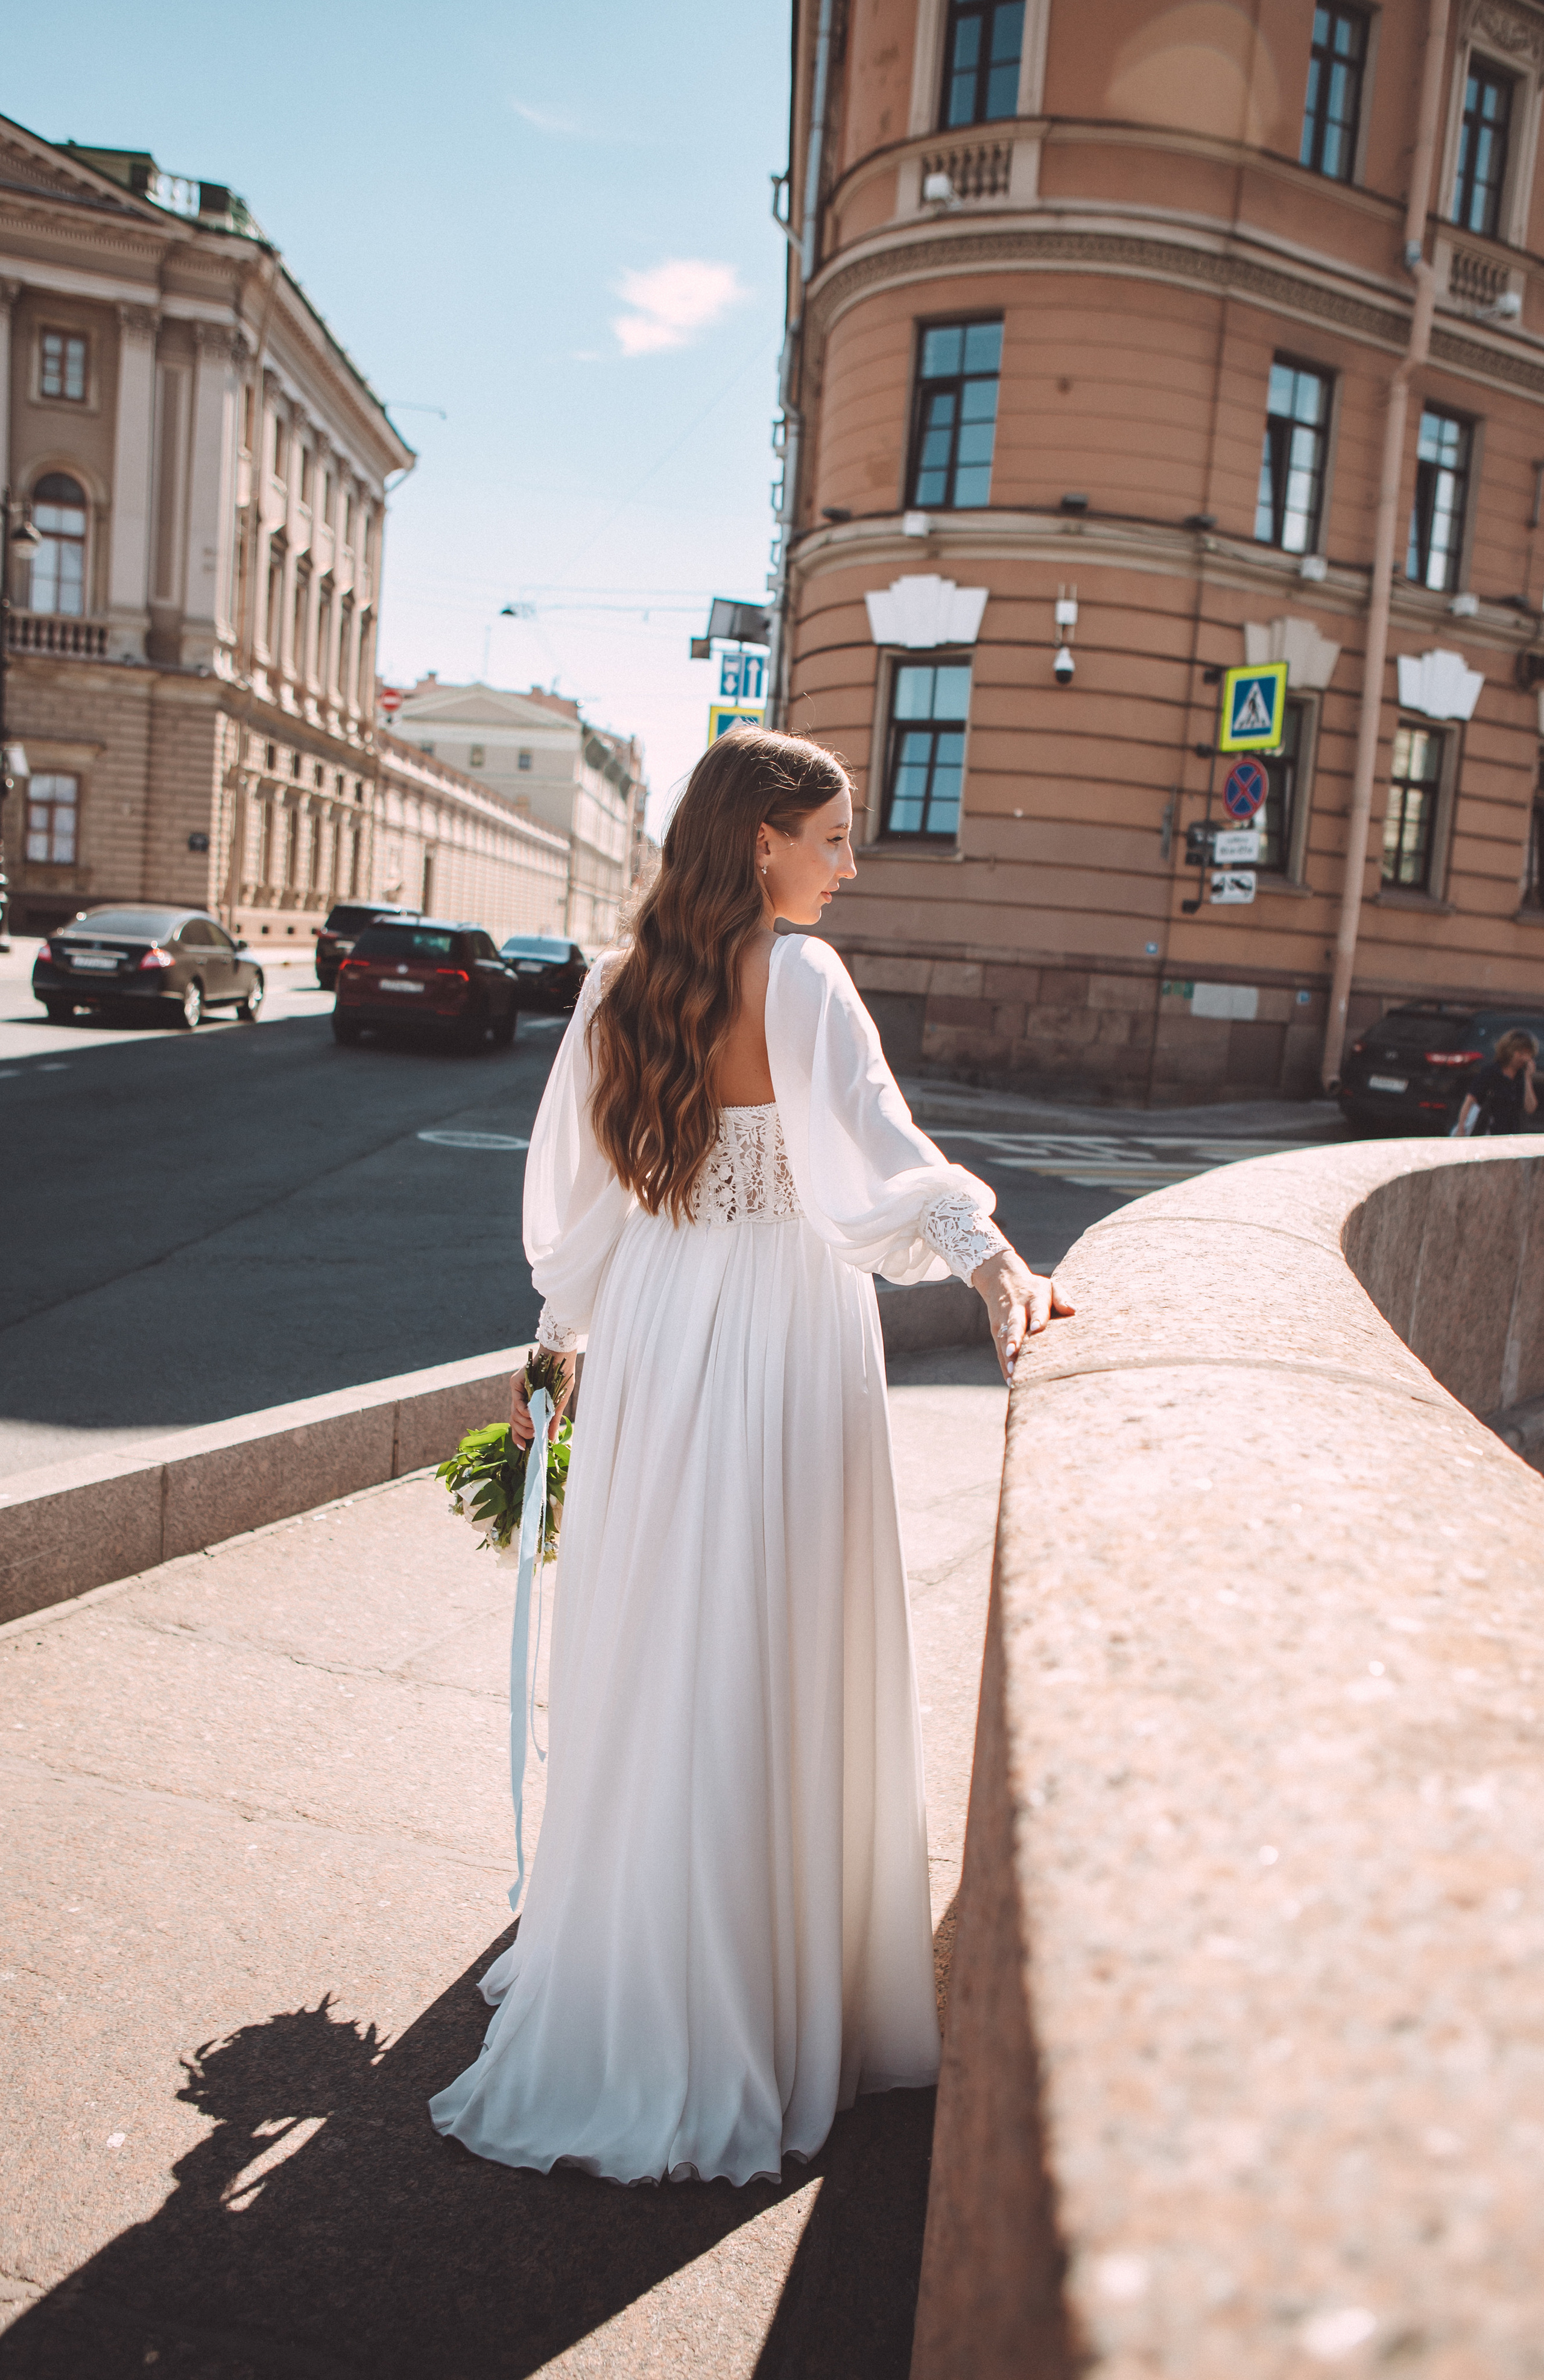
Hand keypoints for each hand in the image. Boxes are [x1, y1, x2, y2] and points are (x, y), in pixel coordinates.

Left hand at [510, 1354, 575, 1445]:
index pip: (519, 1424)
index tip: (523, 1447)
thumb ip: (552, 1421)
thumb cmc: (563, 1377)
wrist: (562, 1357)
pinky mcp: (515, 1384)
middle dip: (523, 1432)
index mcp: (530, 1403)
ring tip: (536, 1424)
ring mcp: (517, 1391)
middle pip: (514, 1422)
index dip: (518, 1436)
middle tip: (535, 1434)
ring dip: (525, 1423)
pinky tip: (532, 1413)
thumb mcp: (558, 1403)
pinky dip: (524, 1412)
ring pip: (513, 1415)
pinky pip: (516, 1404)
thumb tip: (550, 1440)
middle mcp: (521, 1398)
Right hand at [970, 1247, 1074, 1383]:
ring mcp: (1004, 1321)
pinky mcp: (996, 1331)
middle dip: (1015, 1338)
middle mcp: (1016, 1309)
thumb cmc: (1035, 1288)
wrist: (1001, 1278)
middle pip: (1015, 1323)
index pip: (1036, 1308)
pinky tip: (1010, 1379)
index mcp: (1034, 1298)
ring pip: (1004, 1338)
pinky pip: (999, 1348)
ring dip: (1007, 1354)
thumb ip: (1061, 1297)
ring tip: (1012, 1370)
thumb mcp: (1049, 1286)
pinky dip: (1004, 1364)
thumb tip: (1074, 1310)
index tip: (1037, 1328)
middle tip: (1014, 1351)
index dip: (1037, 1318)